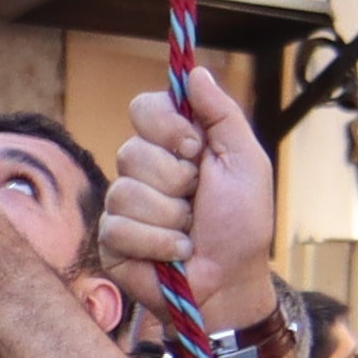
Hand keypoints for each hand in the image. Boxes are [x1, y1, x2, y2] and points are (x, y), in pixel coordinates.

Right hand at [110, 73, 285, 322]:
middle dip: (175, 181)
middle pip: (132, 150)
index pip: (144, 108)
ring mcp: (123, 205)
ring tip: (189, 233)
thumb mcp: (246, 163)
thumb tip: (195, 72)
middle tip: (197, 201)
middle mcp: (143, 170)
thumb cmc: (242, 227)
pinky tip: (174, 253)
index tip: (196, 150)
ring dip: (170, 217)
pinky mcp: (111, 240)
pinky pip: (118, 227)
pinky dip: (157, 243)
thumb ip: (222, 115)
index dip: (167, 128)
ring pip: (125, 191)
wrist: (229, 285)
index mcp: (175, 145)